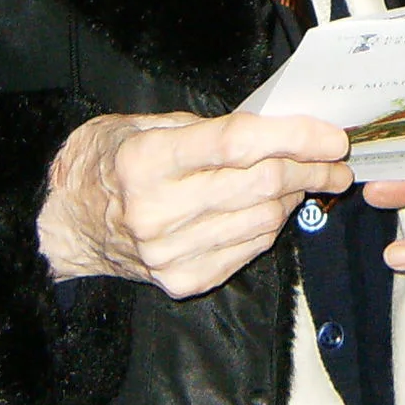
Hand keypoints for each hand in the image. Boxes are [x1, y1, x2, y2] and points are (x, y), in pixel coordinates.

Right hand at [37, 111, 351, 297]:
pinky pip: (249, 249)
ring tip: (305, 178)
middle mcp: (157, 212)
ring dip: (295, 197)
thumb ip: (210, 128)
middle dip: (309, 169)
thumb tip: (278, 130)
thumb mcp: (145, 124)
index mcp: (146, 161)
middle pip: (259, 186)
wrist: (69, 221)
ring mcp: (169, 253)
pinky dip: (271, 225)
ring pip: (262, 220)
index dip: (293, 138)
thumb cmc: (110, 161)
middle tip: (336, 158)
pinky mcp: (181, 281)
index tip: (332, 136)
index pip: (236, 144)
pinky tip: (273, 207)